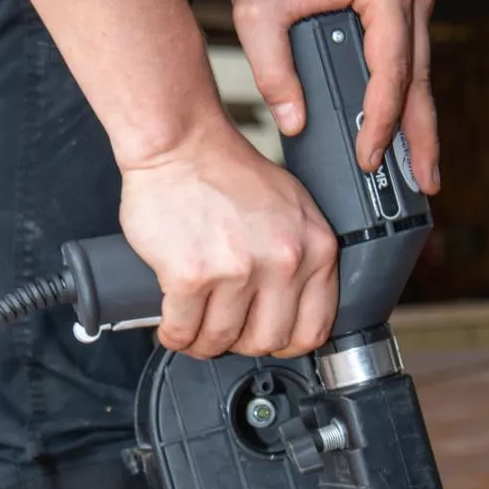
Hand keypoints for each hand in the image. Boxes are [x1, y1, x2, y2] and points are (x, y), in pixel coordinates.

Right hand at [119, 113, 337, 358]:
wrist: (181, 144)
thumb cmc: (229, 171)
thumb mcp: (293, 207)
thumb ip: (303, 253)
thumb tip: (297, 304)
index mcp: (315, 248)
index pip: (314, 328)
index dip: (286, 342)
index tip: (267, 337)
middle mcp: (283, 262)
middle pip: (266, 341)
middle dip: (241, 343)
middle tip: (225, 331)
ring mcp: (237, 270)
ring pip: (222, 340)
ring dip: (203, 344)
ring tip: (194, 331)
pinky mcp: (192, 275)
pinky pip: (183, 331)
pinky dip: (175, 336)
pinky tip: (173, 328)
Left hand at [230, 0, 439, 189]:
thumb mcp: (254, 14)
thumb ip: (270, 69)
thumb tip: (295, 124)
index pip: (391, 68)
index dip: (382, 120)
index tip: (369, 158)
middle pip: (418, 76)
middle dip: (419, 135)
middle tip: (426, 184)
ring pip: (421, 72)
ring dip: (420, 123)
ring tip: (424, 173)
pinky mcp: (410, 4)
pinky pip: (411, 61)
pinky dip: (407, 99)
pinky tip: (408, 137)